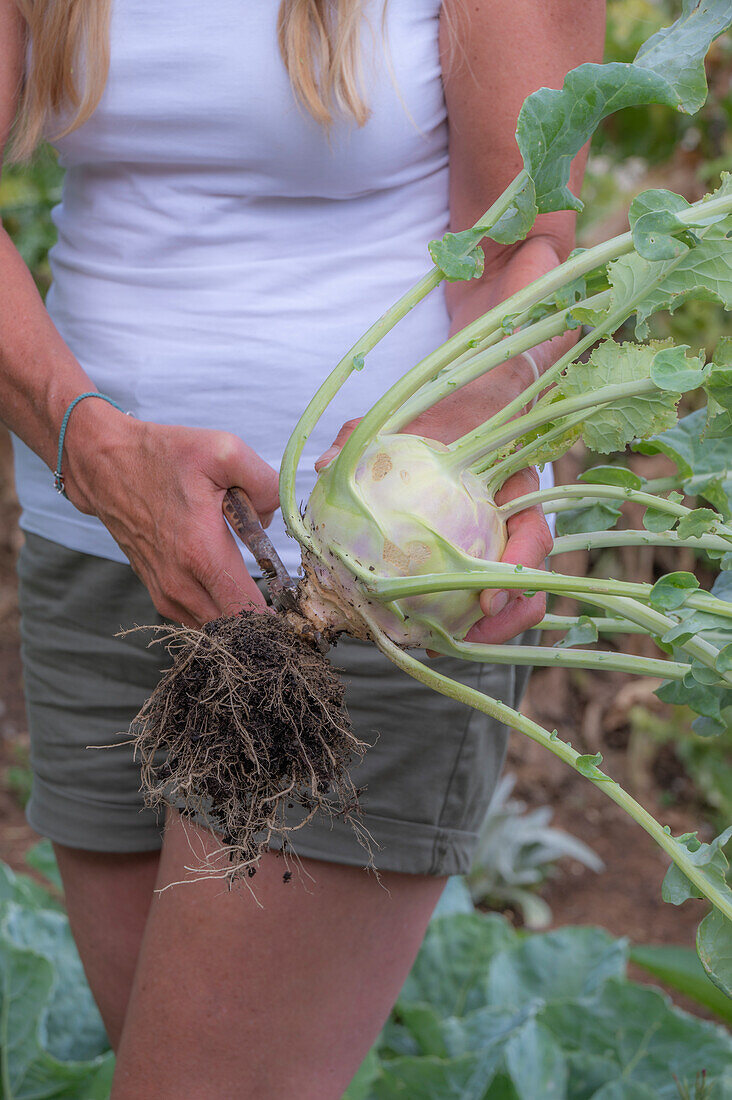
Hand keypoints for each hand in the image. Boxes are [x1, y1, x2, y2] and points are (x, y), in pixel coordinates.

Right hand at [63, 402, 279, 626]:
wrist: (105, 464)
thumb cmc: (164, 456)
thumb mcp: (223, 451)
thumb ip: (265, 483)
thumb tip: (275, 517)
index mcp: (201, 554)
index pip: (248, 613)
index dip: (277, 620)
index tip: (297, 613)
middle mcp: (181, 584)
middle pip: (236, 631)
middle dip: (264, 623)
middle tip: (285, 602)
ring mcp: (166, 594)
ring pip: (217, 628)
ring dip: (239, 615)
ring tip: (253, 585)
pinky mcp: (160, 594)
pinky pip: (200, 618)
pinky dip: (219, 609)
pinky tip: (228, 582)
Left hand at [315, 358, 552, 648]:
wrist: (473, 404)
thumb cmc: (447, 410)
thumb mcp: (409, 414)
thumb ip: (368, 436)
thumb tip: (324, 466)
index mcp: (516, 489)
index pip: (534, 535)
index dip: (519, 571)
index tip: (488, 598)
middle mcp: (518, 522)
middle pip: (531, 584)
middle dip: (504, 622)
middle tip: (462, 640)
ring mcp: (507, 542)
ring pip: (514, 599)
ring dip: (488, 630)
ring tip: (442, 646)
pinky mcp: (486, 557)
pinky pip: (482, 593)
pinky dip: (464, 617)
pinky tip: (428, 633)